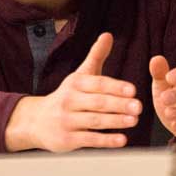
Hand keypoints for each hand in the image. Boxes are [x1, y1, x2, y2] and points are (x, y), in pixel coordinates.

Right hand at [5, 33, 141, 151]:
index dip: (116, 87)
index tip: (133, 90)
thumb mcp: (80, 75)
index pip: (98, 84)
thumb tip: (108, 35)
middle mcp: (69, 101)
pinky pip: (89, 140)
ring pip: (94, 121)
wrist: (37, 121)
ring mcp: (67, 121)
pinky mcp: (67, 139)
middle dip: (119, 105)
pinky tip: (122, 140)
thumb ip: (96, 56)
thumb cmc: (68, 96)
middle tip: (139, 107)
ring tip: (134, 121)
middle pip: (97, 103)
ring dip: (115, 121)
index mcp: (75, 83)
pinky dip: (106, 140)